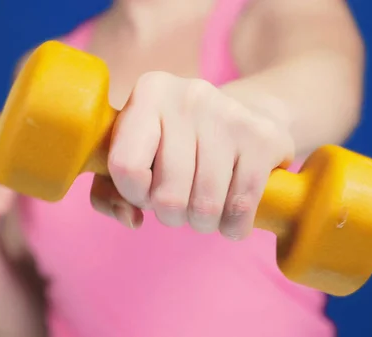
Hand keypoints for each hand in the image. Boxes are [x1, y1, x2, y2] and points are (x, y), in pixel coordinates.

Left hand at [90, 72, 294, 239]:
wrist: (251, 111)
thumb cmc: (180, 141)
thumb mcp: (136, 153)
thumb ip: (110, 191)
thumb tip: (130, 218)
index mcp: (149, 92)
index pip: (126, 165)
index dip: (135, 193)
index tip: (146, 189)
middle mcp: (188, 96)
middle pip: (167, 196)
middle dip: (172, 215)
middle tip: (180, 202)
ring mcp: (229, 115)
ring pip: (206, 206)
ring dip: (203, 222)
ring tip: (205, 206)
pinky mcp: (262, 138)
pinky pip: (241, 208)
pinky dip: (233, 226)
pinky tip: (231, 216)